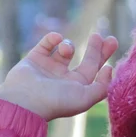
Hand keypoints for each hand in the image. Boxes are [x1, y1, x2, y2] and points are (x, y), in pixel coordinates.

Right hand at [0, 32, 117, 120]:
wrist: (24, 101)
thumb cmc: (57, 101)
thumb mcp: (86, 98)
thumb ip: (102, 87)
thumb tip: (109, 69)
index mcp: (77, 88)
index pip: (94, 69)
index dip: (103, 56)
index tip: (111, 42)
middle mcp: (64, 79)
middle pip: (85, 60)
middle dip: (95, 47)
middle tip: (100, 35)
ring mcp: (49, 68)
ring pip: (65, 50)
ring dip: (68, 46)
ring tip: (66, 50)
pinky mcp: (33, 60)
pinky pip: (45, 44)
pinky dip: (52, 38)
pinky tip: (57, 38)